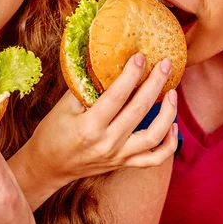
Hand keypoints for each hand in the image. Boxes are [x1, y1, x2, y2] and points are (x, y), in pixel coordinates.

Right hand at [19, 53, 178, 190]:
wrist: (48, 167)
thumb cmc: (53, 133)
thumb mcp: (64, 106)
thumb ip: (86, 86)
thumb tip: (106, 62)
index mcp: (89, 127)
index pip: (117, 95)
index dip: (131, 74)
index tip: (140, 56)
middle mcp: (107, 143)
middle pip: (139, 110)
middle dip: (156, 83)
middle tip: (165, 64)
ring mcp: (118, 156)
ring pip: (154, 136)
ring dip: (168, 113)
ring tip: (172, 92)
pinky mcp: (124, 163)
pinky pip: (154, 158)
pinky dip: (169, 144)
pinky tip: (173, 126)